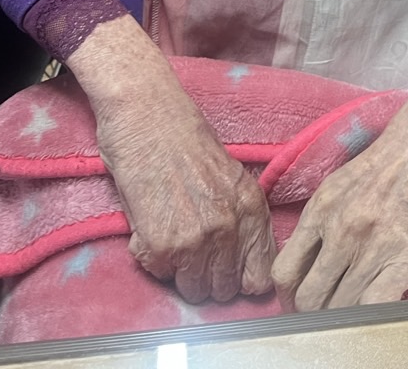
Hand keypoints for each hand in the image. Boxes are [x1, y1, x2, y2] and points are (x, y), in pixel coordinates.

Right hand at [96, 73, 275, 302]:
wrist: (147, 117)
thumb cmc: (186, 138)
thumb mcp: (231, 175)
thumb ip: (241, 216)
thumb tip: (243, 260)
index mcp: (251, 208)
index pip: (259, 275)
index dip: (243, 278)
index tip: (229, 270)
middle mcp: (228, 228)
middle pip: (225, 288)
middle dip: (210, 276)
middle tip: (194, 253)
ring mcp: (195, 240)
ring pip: (194, 290)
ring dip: (182, 272)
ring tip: (173, 241)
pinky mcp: (161, 246)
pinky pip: (161, 274)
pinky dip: (154, 260)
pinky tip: (152, 230)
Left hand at [272, 91, 407, 310]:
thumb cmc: (384, 166)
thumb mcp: (336, 186)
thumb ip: (316, 226)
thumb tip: (300, 267)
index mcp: (321, 210)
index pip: (284, 272)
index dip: (288, 294)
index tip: (297, 298)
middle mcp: (343, 231)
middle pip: (309, 299)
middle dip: (313, 310)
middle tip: (324, 309)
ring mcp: (375, 249)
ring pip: (340, 310)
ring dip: (341, 314)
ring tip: (350, 307)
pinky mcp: (406, 264)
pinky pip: (374, 309)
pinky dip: (369, 316)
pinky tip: (373, 305)